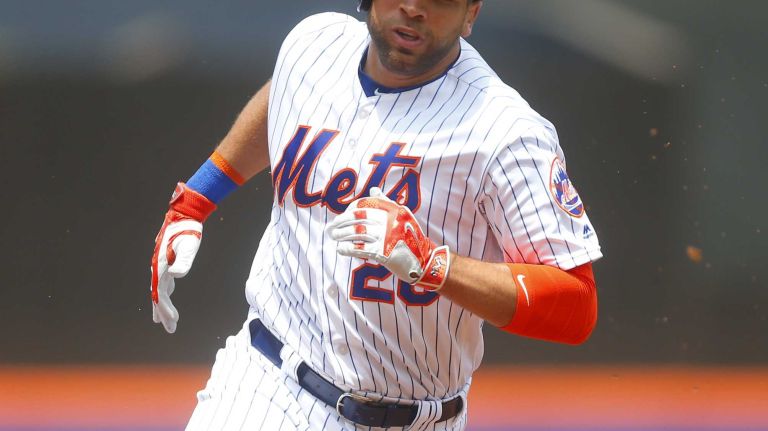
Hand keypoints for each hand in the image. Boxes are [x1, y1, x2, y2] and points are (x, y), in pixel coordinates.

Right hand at [150, 183, 215, 332]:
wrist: (184, 216)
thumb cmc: (188, 231)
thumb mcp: (189, 246)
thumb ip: (184, 261)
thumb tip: (176, 275)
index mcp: (161, 266)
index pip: (160, 293)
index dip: (164, 308)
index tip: (172, 321)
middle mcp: (158, 267)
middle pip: (158, 295)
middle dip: (163, 313)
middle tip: (170, 329)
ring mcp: (161, 265)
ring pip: (160, 290)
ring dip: (163, 306)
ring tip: (166, 321)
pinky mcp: (166, 262)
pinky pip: (164, 283)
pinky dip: (165, 294)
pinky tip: (167, 298)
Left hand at [327, 187, 450, 289]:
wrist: (424, 261)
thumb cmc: (411, 238)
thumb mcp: (403, 217)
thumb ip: (387, 203)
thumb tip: (373, 190)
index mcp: (393, 210)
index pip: (365, 205)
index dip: (350, 209)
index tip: (343, 215)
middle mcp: (389, 221)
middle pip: (358, 218)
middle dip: (342, 221)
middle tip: (332, 227)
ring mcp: (386, 237)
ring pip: (356, 232)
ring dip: (342, 235)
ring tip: (335, 237)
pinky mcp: (383, 253)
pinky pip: (359, 248)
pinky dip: (347, 248)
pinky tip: (341, 249)